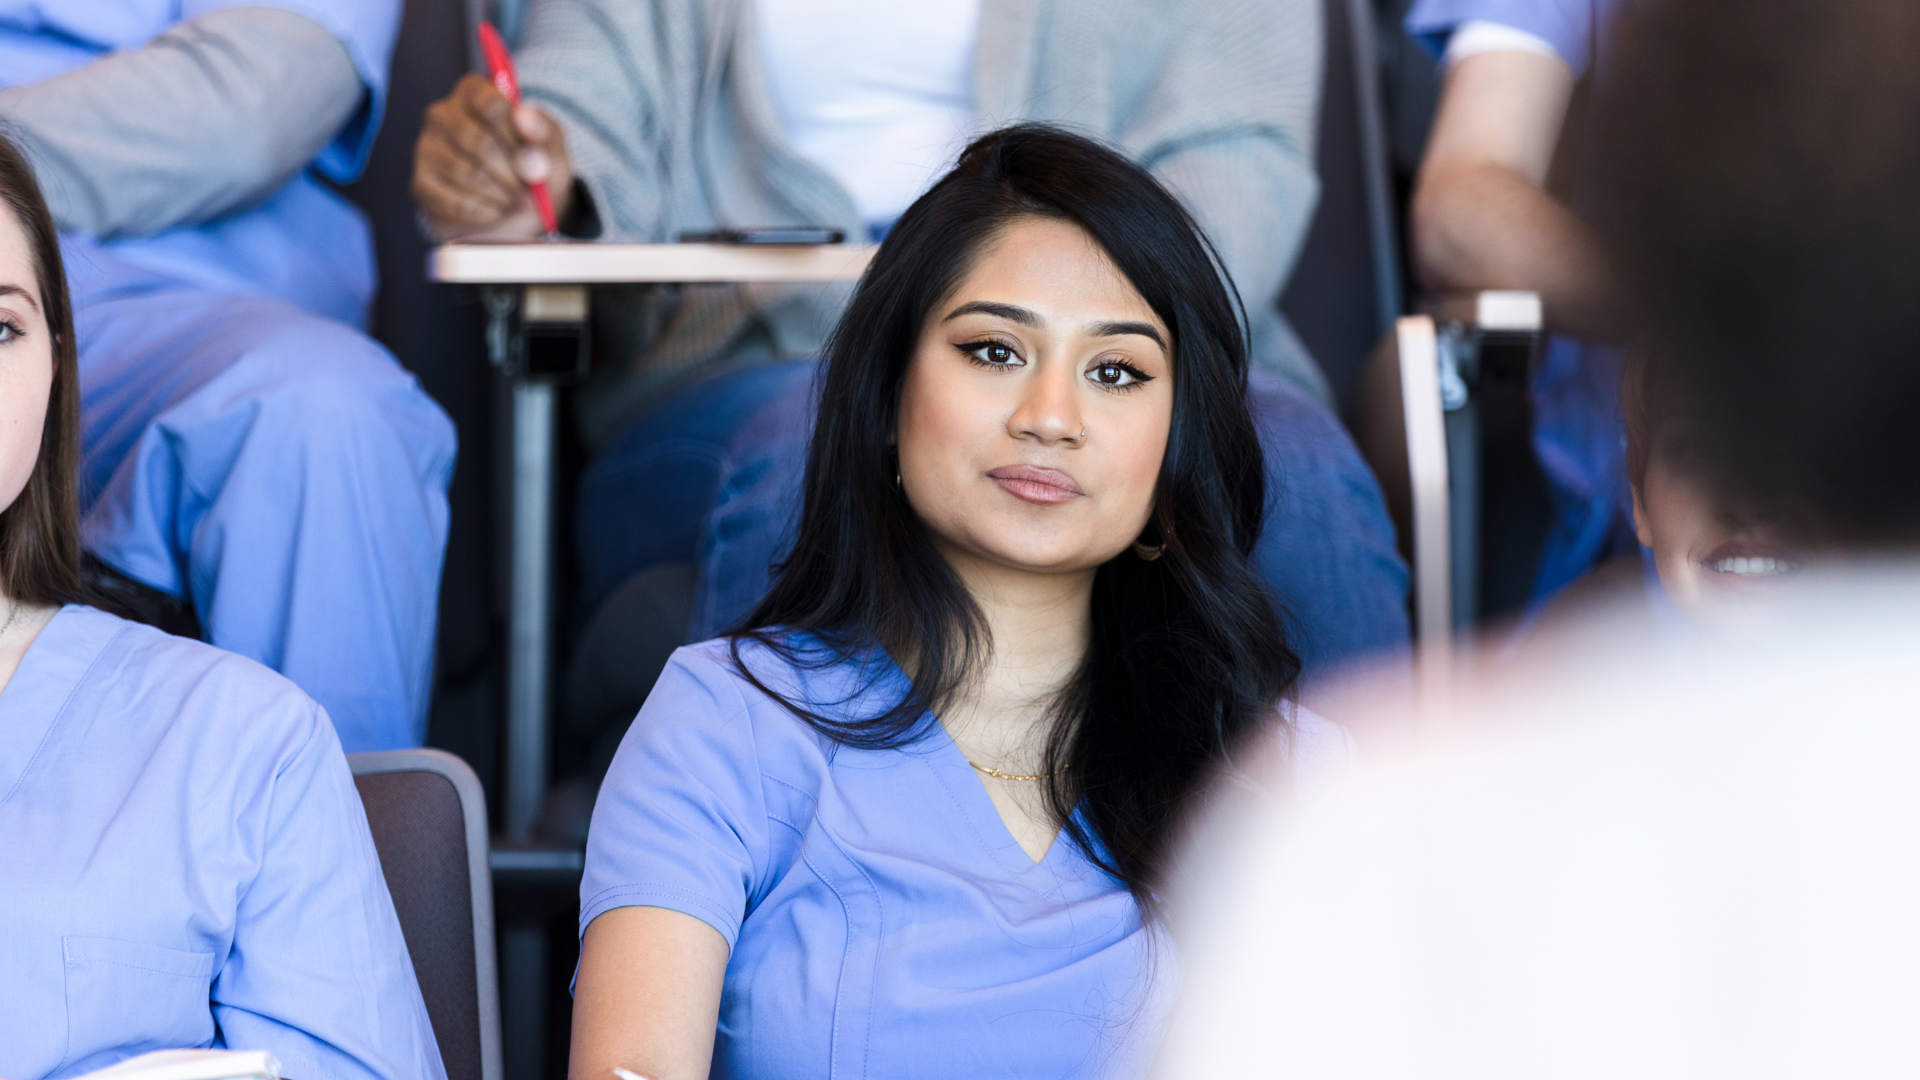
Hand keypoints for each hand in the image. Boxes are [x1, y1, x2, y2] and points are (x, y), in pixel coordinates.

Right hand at [413, 73, 575, 240]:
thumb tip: (523, 118)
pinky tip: (495, 210)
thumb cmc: (531, 168)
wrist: (516, 211)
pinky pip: (456, 202)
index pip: (493, 104)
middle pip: (480, 143)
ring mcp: (427, 148)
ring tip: (514, 199)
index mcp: (474, 92)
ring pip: (468, 174)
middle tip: (529, 187)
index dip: (519, 137)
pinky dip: (486, 212)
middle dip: (514, 172)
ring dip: (502, 194)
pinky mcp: (422, 184)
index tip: (537, 155)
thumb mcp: (551, 146)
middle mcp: (443, 114)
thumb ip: (544, 130)